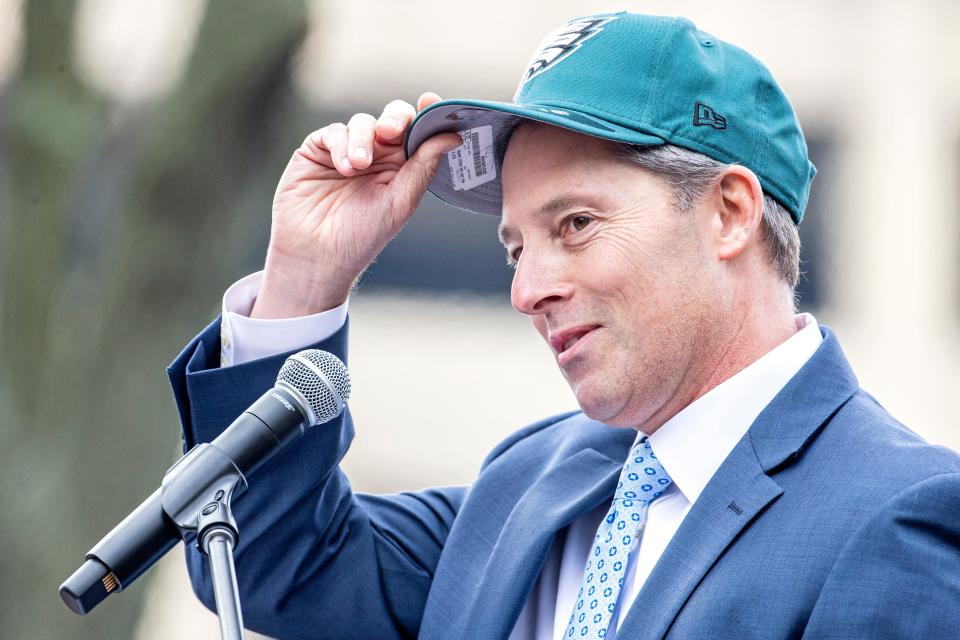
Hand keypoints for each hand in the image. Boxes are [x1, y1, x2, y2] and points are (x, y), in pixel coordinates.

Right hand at [251, 92, 462, 318]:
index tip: (431, 102)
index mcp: (402, 167)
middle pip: (392, 119)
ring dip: (363, 140)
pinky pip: (334, 132)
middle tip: (390, 132)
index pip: (419, 132)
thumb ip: (424, 166)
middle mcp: (377, 155)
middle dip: (395, 119)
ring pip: (362, 122)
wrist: (318, 254)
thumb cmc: (362, 235)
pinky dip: (341, 144)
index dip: (427, 114)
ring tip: (358, 167)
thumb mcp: (400, 201)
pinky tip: (344, 167)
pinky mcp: (318, 151)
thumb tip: (453, 137)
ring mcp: (347, 150)